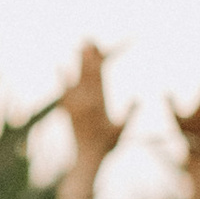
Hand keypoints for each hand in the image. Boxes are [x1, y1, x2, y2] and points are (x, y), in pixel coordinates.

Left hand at [57, 42, 128, 174]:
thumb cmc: (107, 146)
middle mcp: (84, 103)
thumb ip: (130, 114)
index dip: (98, 61)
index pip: (99, 77)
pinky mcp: (67, 111)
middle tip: (87, 39)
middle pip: (86, 74)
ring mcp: (74, 106)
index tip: (98, 48)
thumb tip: (138, 98)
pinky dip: (63, 78)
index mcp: (98, 105)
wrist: (86, 159)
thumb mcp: (121, 130)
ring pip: (76, 79)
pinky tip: (60, 66)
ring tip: (78, 46)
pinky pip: (65, 91)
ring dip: (78, 62)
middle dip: (87, 56)